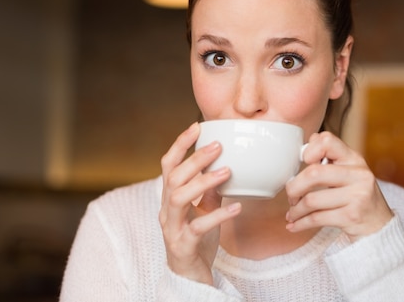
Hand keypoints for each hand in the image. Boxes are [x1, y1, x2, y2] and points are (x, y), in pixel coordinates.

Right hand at [159, 122, 241, 284]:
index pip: (168, 165)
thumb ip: (209, 190)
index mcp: (169, 198)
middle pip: (173, 178)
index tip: (197, 126)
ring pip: (179, 199)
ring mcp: (172, 228)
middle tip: (218, 146)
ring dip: (203, 182)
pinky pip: (199, 227)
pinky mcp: (184, 245)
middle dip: (194, 160)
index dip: (180, 145)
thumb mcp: (204, 210)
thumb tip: (225, 166)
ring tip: (227, 172)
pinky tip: (237, 206)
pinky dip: (219, 215)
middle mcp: (166, 210)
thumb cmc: (196, 239)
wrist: (189, 276)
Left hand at [285, 131, 392, 241]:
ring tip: (293, 213)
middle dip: (294, 187)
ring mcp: (357, 196)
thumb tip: (310, 141)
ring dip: (295, 210)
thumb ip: (330, 156)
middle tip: (291, 196)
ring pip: (311, 200)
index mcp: (354, 159)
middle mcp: (358, 174)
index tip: (304, 162)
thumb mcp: (349, 171)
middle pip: (313, 174)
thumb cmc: (358, 195)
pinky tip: (294, 225)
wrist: (379, 225)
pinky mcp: (352, 216)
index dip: (310, 150)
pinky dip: (300, 223)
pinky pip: (316, 219)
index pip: (327, 141)